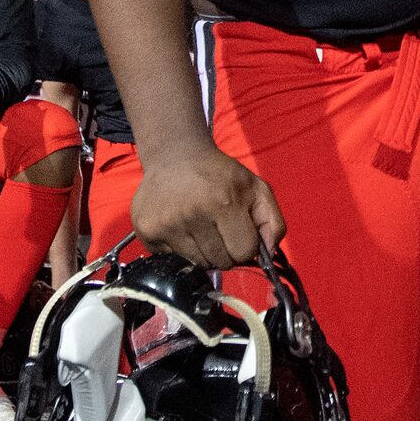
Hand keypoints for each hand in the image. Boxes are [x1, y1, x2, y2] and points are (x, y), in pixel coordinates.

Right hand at [132, 145, 284, 271]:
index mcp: (224, 202)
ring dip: (203, 253)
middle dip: (225, 252)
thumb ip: (273, 222)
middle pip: (220, 263)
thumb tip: (268, 256)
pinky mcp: (146, 230)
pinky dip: (181, 250)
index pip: (243, 253)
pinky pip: (172, 260)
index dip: (246, 246)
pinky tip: (181, 228)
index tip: (240, 232)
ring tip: (200, 228)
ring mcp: (166, 224)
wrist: (175, 155)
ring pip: (196, 265)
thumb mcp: (256, 188)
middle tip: (219, 229)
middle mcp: (192, 214)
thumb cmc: (220, 175)